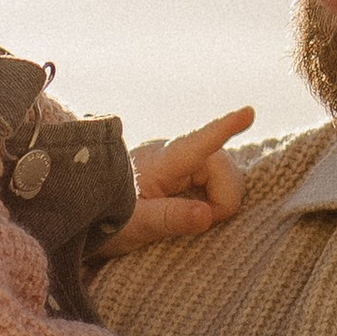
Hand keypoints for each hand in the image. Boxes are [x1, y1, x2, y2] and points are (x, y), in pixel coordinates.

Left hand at [104, 106, 256, 252]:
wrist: (88, 211)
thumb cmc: (107, 217)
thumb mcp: (135, 224)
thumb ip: (170, 218)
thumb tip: (208, 215)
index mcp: (164, 161)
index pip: (200, 142)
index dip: (226, 127)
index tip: (248, 112)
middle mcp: (178, 154)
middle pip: (226, 170)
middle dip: (223, 201)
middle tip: (196, 223)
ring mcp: (184, 162)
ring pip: (226, 178)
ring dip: (219, 202)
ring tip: (190, 218)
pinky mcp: (186, 173)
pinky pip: (217, 182)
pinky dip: (215, 199)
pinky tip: (196, 210)